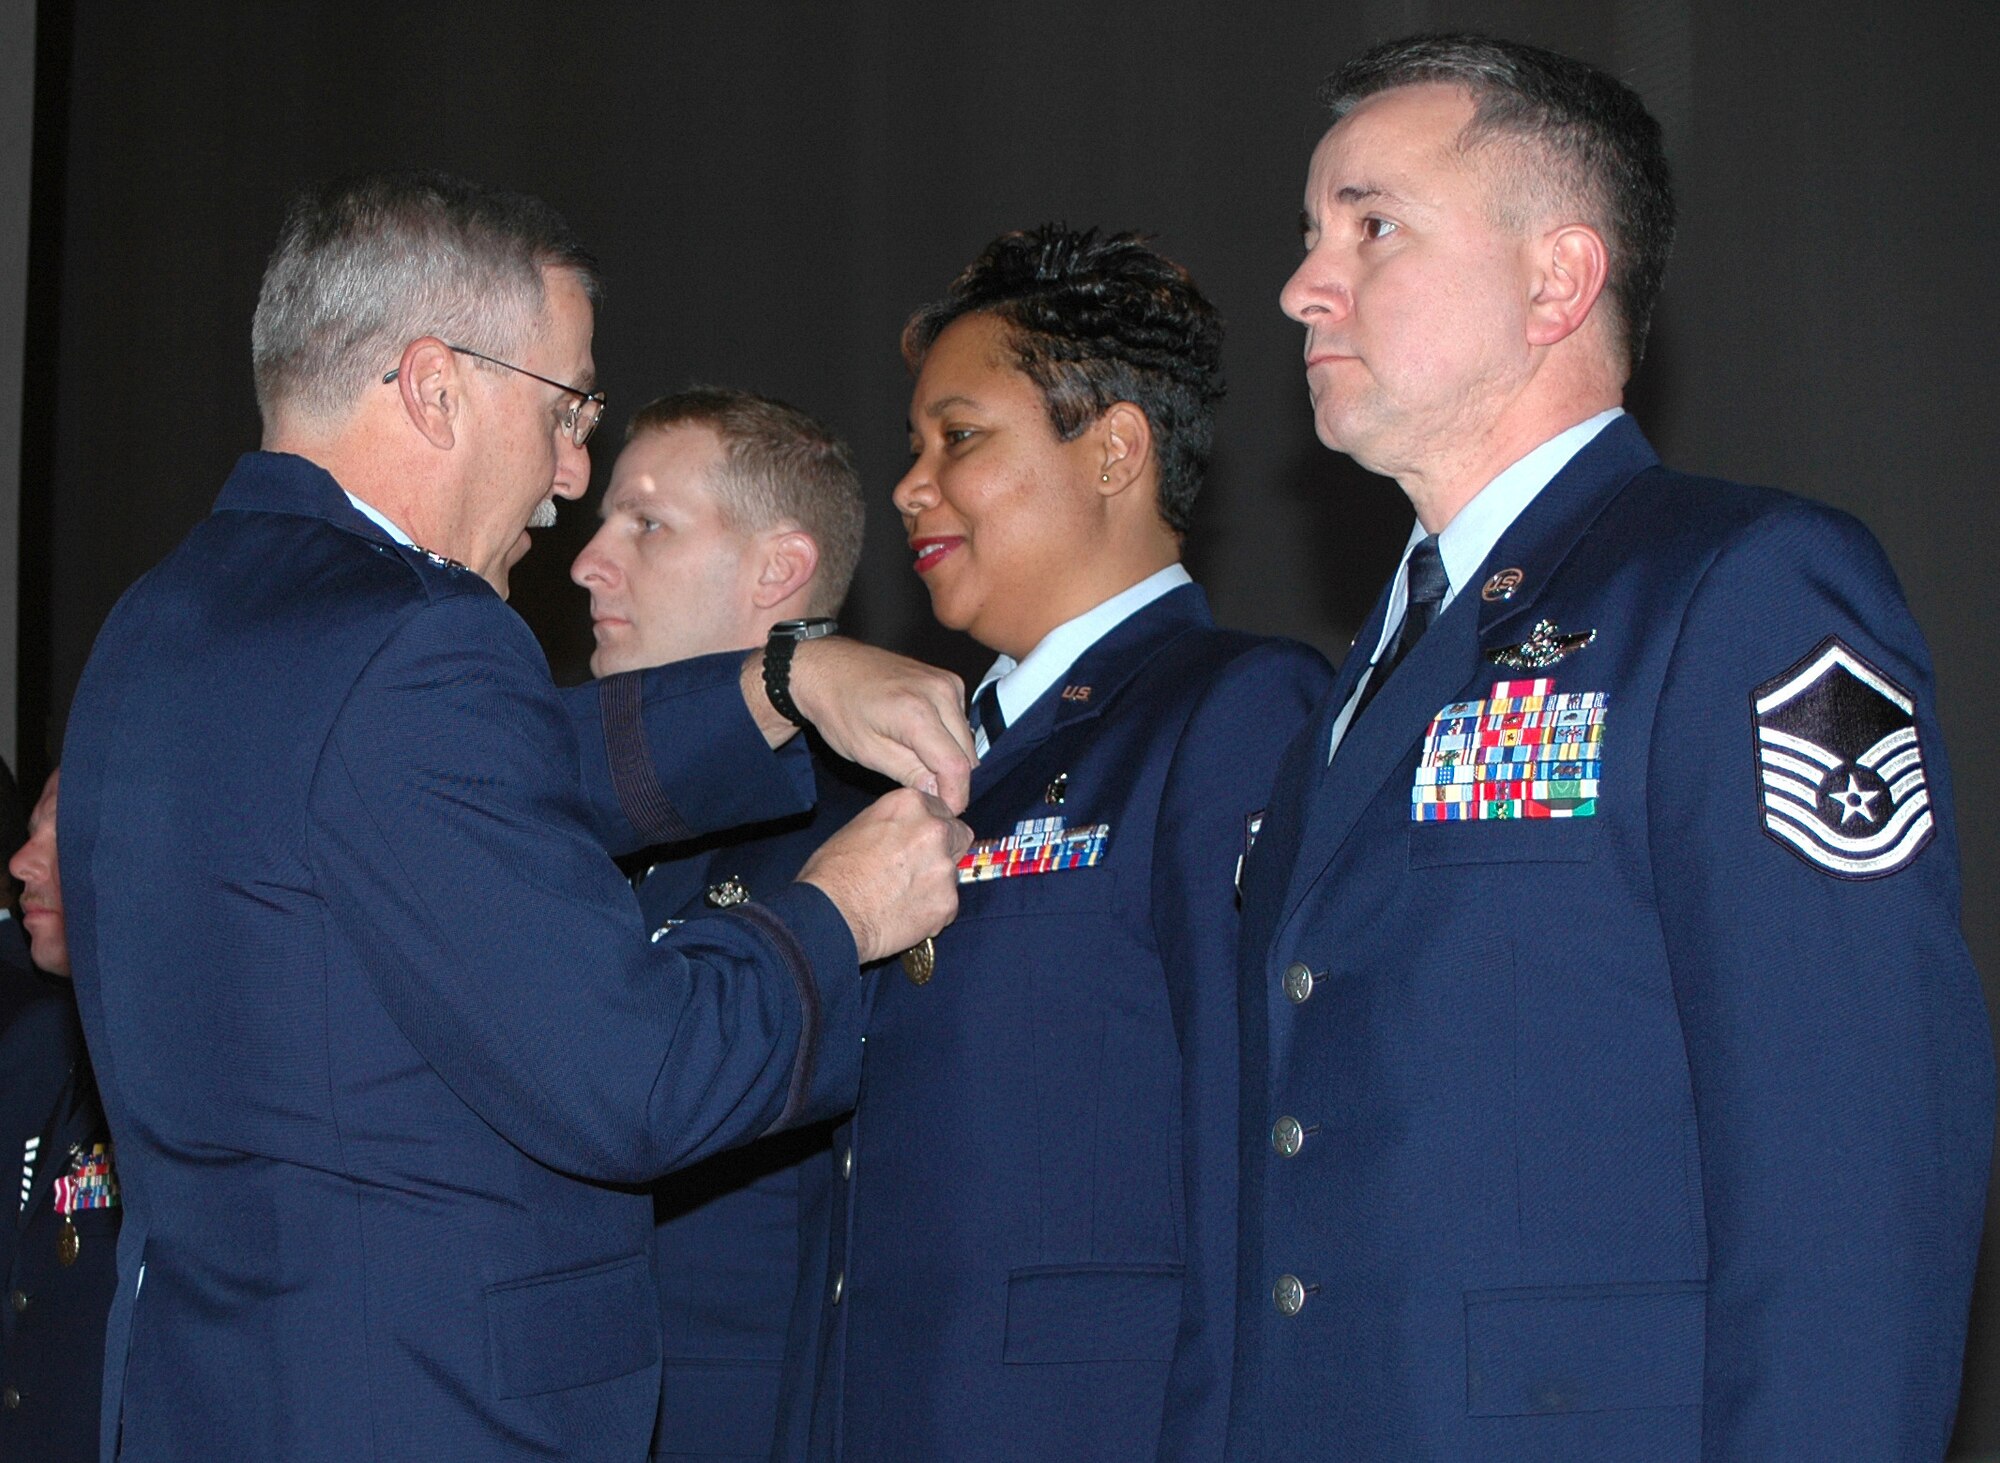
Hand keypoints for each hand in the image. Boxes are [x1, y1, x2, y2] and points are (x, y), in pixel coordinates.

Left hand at [743, 638, 975, 812]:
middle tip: (930, 794)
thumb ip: (910, 774)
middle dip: (954, 780)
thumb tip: (942, 793)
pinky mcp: (948, 680)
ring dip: (953, 759)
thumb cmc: (839, 709)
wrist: (828, 668)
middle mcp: (941, 692)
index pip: (957, 766)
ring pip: (968, 738)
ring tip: (922, 767)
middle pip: (968, 754)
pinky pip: (961, 720)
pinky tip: (923, 742)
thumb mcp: (868, 752)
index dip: (956, 795)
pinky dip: (949, 738)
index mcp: (918, 712)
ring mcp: (948, 682)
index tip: (946, 811)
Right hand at [797, 788, 971, 962]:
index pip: (941, 809)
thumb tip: (903, 833)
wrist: (830, 915)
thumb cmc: (832, 873)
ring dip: (936, 884)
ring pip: (953, 874)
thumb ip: (894, 825)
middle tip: (920, 868)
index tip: (921, 841)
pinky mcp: (948, 902)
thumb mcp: (859, 827)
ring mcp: (944, 867)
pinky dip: (932, 912)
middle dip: (946, 850)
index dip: (931, 827)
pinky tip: (906, 916)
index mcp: (910, 804)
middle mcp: (934, 830)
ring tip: (903, 898)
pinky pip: (948, 906)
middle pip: (959, 835)